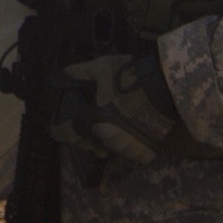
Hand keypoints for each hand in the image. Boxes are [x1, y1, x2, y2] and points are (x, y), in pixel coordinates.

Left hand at [50, 53, 178, 163]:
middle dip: (86, 134)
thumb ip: (79, 72)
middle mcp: (107, 140)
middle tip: (91, 120)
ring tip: (112, 125)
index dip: (58, 130)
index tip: (56, 128)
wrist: (166, 87)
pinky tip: (129, 132)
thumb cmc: (130, 77)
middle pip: (88, 142)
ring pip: (108, 149)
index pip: (66, 134)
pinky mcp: (144, 154)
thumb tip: (64, 72)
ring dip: (107, 140)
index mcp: (93, 121)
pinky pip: (127, 155)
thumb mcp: (101, 67)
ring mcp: (126, 149)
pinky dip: (126, 147)